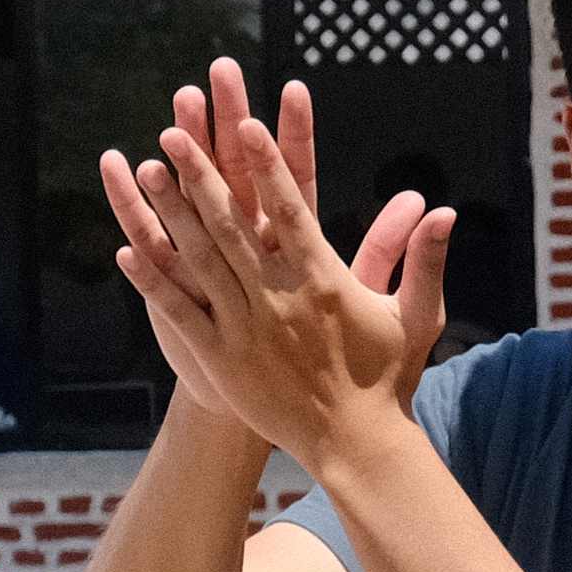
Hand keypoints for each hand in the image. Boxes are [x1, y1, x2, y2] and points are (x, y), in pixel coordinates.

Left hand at [99, 61, 454, 465]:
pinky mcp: (222, 360)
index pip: (291, 210)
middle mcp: (280, 298)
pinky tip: (128, 247)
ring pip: (202, 259)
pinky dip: (154, 280)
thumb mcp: (417, 315)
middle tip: (176, 131)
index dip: (266, 166)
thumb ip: (423, 259)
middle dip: (202, 174)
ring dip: (172, 213)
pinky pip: (182, 312)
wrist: (355, 446)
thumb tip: (443, 208)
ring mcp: (246, 329)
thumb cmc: (387, 377)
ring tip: (149, 170)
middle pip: (233, 225)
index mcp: (324, 280)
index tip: (247, 125)